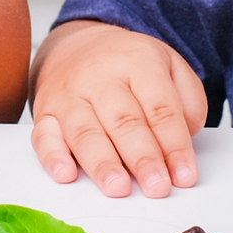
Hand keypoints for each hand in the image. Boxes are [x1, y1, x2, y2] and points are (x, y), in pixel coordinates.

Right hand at [30, 19, 206, 197]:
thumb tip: (181, 145)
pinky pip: (44, 134)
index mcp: (136, 62)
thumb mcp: (170, 66)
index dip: (174, 144)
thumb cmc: (130, 66)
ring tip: (118, 187)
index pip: (159, 107)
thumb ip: (188, 102)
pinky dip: (52, 155)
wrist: (79, 45)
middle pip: (122, 120)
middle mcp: (98, 76)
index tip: (184, 176)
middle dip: (141, 158)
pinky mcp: (46, 110)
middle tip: (156, 187)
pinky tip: (65, 173)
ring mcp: (68, 93)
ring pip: (84, 130)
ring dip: (101, 162)